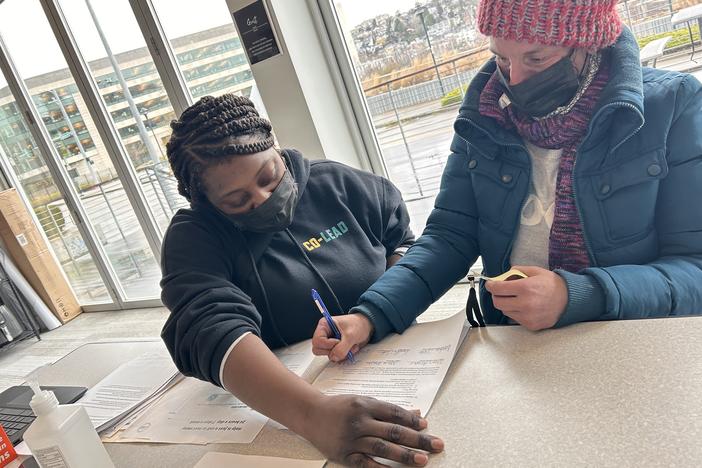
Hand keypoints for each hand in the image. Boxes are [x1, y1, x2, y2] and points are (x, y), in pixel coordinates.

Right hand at [302, 394, 443, 466]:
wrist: (311, 414)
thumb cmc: (341, 407)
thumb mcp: (364, 401)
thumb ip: (388, 409)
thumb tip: (417, 413)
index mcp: (365, 405)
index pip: (394, 413)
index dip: (412, 420)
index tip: (426, 426)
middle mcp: (359, 421)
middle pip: (393, 431)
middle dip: (417, 439)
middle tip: (437, 445)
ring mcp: (352, 439)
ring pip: (382, 448)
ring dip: (404, 454)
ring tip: (422, 460)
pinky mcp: (345, 455)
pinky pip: (366, 464)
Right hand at [312, 313, 372, 361]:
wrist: (367, 327)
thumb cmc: (358, 324)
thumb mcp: (350, 335)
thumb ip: (341, 348)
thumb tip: (334, 357)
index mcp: (324, 326)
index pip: (317, 340)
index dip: (328, 344)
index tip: (339, 342)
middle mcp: (325, 335)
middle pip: (318, 350)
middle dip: (333, 351)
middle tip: (344, 346)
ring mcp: (330, 343)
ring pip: (328, 355)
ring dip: (342, 354)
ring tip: (351, 346)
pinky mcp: (336, 349)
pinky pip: (336, 358)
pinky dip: (345, 356)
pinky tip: (351, 348)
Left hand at [484, 265, 567, 330]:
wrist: (569, 300)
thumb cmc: (553, 285)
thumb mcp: (535, 271)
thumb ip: (517, 271)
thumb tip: (503, 275)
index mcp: (525, 288)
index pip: (498, 289)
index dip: (491, 285)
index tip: (490, 284)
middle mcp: (525, 304)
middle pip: (498, 302)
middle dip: (497, 295)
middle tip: (501, 291)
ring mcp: (528, 316)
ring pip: (505, 311)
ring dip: (506, 304)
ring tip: (515, 298)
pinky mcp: (530, 325)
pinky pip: (514, 319)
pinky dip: (515, 312)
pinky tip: (523, 306)